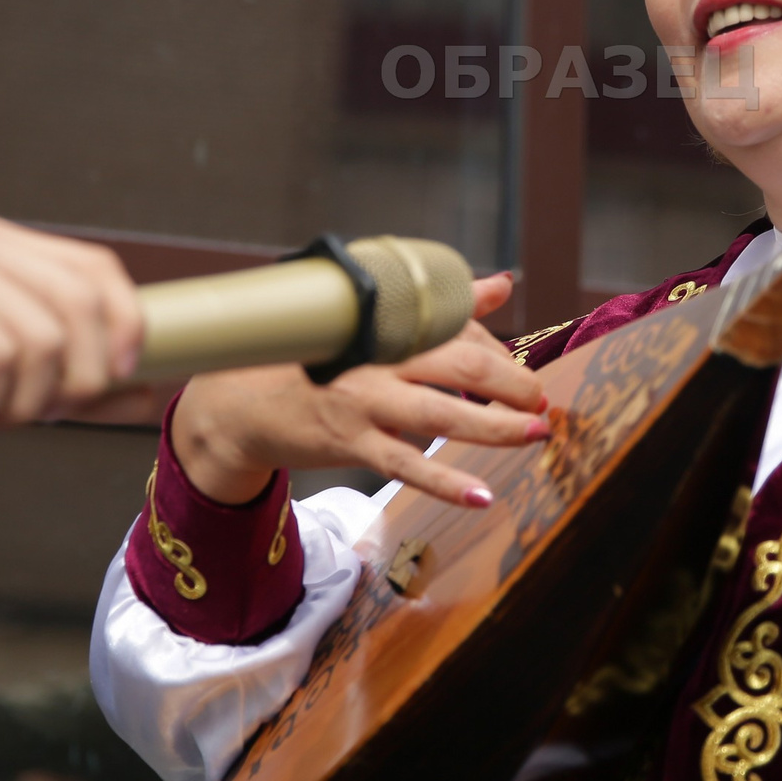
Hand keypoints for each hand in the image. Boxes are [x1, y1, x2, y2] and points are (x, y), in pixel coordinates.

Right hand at [0, 204, 150, 445]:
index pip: (97, 268)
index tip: (122, 377)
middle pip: (79, 306)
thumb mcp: (5, 385)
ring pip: (41, 341)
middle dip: (76, 379)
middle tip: (36, 416)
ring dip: (21, 402)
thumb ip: (74, 385)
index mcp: (3, 244)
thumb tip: (152, 393)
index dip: (127, 322)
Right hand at [168, 271, 550, 507]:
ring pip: (442, 414)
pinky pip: (406, 465)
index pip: (458, 328)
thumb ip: (442, 306)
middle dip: (511, 383)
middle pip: (460, 364)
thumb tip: (503, 285)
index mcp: (387, 321)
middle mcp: (378, 356)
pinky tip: (483, 495)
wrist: (239, 400)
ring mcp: (364, 401)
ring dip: (496, 427)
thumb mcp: (371, 320)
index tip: (516, 371)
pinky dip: (447, 482)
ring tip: (537, 433)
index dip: (497, 350)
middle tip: (542, 399)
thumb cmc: (316, 355)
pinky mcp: (350, 442)